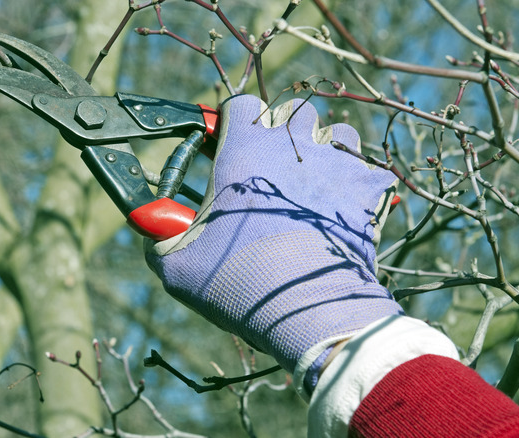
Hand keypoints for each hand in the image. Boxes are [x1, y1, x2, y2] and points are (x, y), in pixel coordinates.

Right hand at [145, 94, 402, 392]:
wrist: (310, 314)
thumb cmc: (238, 284)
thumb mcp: (177, 266)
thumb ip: (158, 237)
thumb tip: (150, 227)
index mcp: (244, 151)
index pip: (240, 105)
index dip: (231, 122)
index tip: (224, 145)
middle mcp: (293, 146)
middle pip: (292, 111)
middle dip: (280, 131)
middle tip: (268, 166)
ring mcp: (337, 166)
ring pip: (336, 134)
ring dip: (322, 148)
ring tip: (310, 181)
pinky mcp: (367, 192)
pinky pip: (368, 170)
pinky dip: (355, 182)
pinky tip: (341, 207)